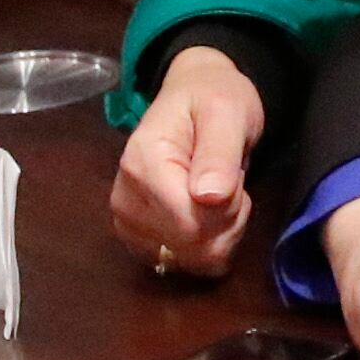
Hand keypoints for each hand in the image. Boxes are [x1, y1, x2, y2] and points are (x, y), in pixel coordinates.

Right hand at [108, 45, 266, 275]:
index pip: (191, 223)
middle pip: (191, 245)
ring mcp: (127, 221)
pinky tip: (208, 214)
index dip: (228, 210)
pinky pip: (183, 263)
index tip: (234, 179)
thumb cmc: (213, 99)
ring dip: (219, 234)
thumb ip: (219, 153)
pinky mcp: (137, 237)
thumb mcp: (227, 112)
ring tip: (220, 194)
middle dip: (227, 221)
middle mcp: (125, 198)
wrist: (195, 96)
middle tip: (230, 184)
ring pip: (189, 260)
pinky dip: (206, 245)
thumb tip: (209, 197)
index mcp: (142, 164)